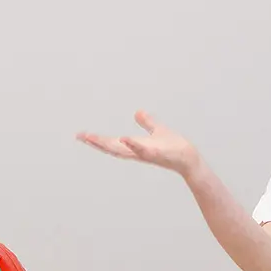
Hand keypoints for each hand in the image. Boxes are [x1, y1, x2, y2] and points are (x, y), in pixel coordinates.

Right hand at [77, 112, 200, 175]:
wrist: (189, 158)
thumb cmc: (174, 147)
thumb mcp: (157, 130)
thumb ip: (147, 122)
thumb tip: (138, 112)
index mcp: (134, 146)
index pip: (112, 143)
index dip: (97, 139)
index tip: (82, 135)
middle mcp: (137, 152)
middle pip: (112, 147)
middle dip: (96, 142)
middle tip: (81, 136)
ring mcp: (146, 154)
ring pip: (123, 150)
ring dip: (108, 144)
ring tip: (93, 138)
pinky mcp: (157, 154)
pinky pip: (143, 150)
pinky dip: (134, 145)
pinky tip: (125, 137)